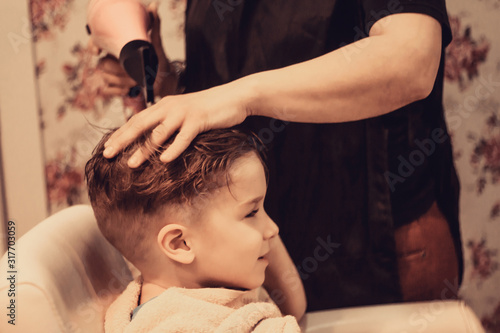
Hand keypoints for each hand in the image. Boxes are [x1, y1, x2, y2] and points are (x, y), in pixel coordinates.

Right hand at [88, 2, 175, 98]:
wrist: (164, 79)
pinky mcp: (115, 89)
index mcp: (116, 46)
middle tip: (134, 73)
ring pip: (106, 77)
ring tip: (136, 81)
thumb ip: (154, 25)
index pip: (95, 42)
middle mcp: (110, 59)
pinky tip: (129, 90)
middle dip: (119, 70)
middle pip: (102, 64)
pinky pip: (107, 90)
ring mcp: (111, 74)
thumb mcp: (155, 43)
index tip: (98, 51)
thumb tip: (154, 6)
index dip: (93, 46)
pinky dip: (118, 91)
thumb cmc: (157, 60)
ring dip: (122, 81)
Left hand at [102, 78, 253, 166]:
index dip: (120, 133)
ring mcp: (183, 113)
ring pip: (159, 133)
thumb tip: (155, 140)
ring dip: (144, 149)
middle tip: (108, 154)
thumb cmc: (209, 109)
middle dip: (122, 140)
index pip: (136, 120)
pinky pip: (183, 137)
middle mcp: (169, 107)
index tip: (107, 147)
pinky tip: (164, 161)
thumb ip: (169, 123)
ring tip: (131, 164)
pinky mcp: (199, 120)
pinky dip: (173, 149)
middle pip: (140, 124)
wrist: (234, 97)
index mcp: (163, 106)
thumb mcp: (184, 113)